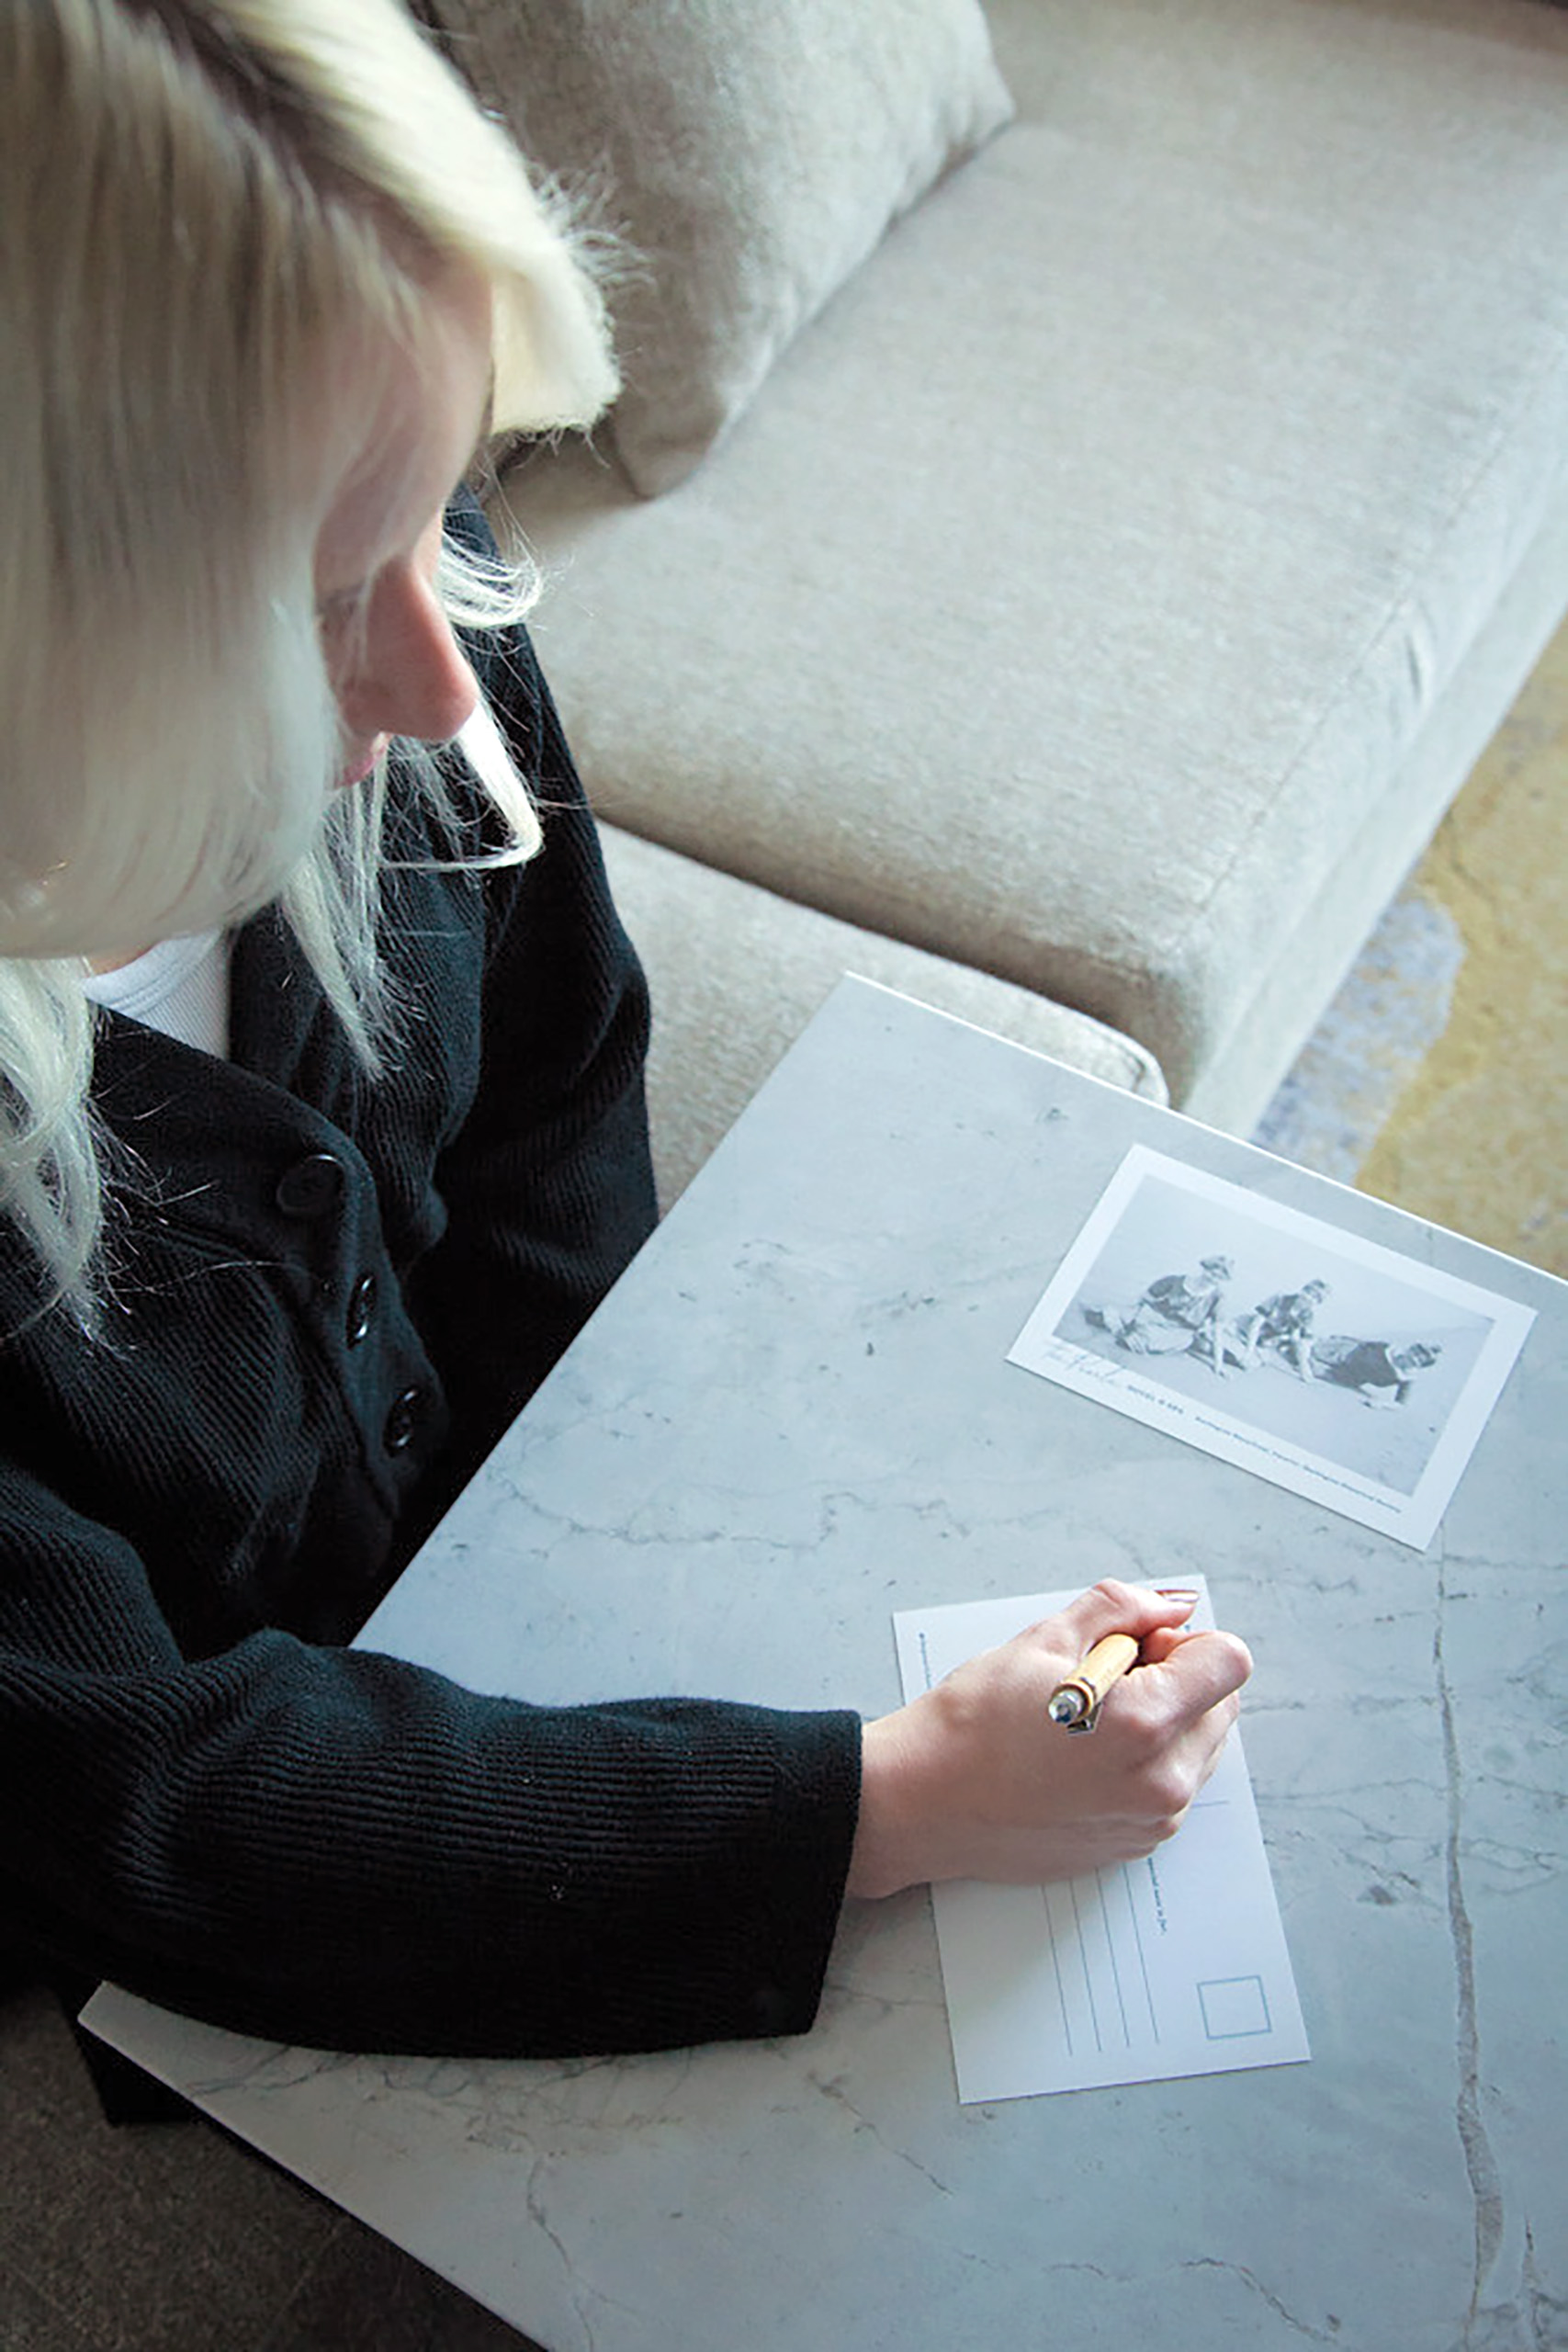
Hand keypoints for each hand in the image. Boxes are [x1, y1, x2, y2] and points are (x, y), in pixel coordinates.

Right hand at [846, 1579, 1250, 1898]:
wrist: (926, 1803)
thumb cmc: (973, 1725)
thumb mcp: (1045, 1639)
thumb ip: (1122, 1610)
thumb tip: (1171, 1607)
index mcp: (1144, 1724)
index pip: (1229, 1662)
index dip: (1186, 1640)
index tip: (1143, 1645)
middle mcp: (1161, 1782)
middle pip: (1221, 1704)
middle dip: (1179, 1679)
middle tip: (1107, 1678)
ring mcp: (1152, 1821)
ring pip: (1200, 1747)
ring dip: (1166, 1722)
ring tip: (1090, 1721)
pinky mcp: (1137, 1844)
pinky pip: (1172, 1787)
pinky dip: (1146, 1762)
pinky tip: (1084, 1757)